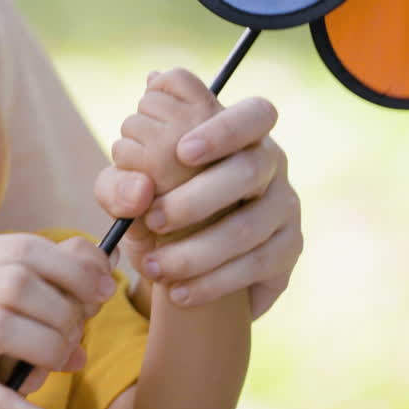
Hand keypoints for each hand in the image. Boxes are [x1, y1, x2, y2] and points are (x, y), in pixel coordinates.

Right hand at [0, 233, 111, 408]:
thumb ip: (9, 273)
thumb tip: (88, 266)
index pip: (26, 248)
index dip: (75, 268)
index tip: (103, 288)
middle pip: (23, 285)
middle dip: (68, 309)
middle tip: (81, 333)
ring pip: (12, 330)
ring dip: (54, 349)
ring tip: (67, 364)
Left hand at [94, 70, 302, 318]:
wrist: (179, 260)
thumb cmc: (156, 204)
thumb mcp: (130, 190)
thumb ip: (120, 181)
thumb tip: (139, 192)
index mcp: (238, 133)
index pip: (253, 115)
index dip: (223, 129)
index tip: (181, 151)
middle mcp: (271, 162)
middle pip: (250, 168)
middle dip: (197, 197)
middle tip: (152, 219)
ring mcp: (285, 206)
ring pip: (249, 226)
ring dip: (196, 250)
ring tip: (153, 266)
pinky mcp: (287, 250)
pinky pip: (256, 266)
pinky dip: (212, 282)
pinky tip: (178, 293)